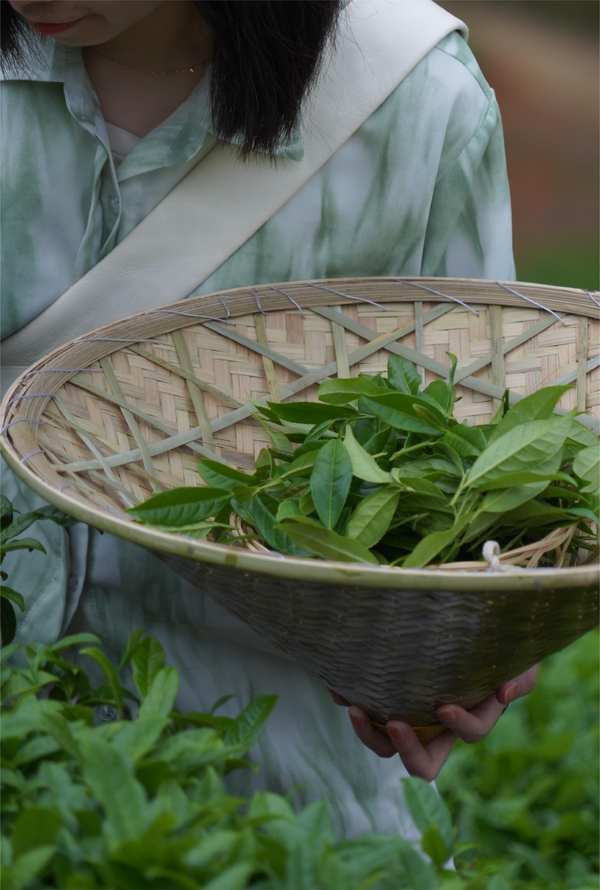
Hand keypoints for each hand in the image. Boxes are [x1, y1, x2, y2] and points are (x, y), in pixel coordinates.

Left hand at [327, 664, 537, 781]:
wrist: (464, 628)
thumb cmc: (496, 649)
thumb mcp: (520, 662)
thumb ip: (522, 678)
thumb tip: (504, 693)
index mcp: (472, 718)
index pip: (469, 734)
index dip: (459, 726)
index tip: (443, 707)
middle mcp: (437, 727)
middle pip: (422, 762)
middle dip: (406, 749)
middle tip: (394, 722)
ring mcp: (408, 715)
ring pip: (385, 744)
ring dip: (369, 733)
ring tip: (355, 708)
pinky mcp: (382, 699)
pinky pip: (362, 709)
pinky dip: (346, 699)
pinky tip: (335, 685)